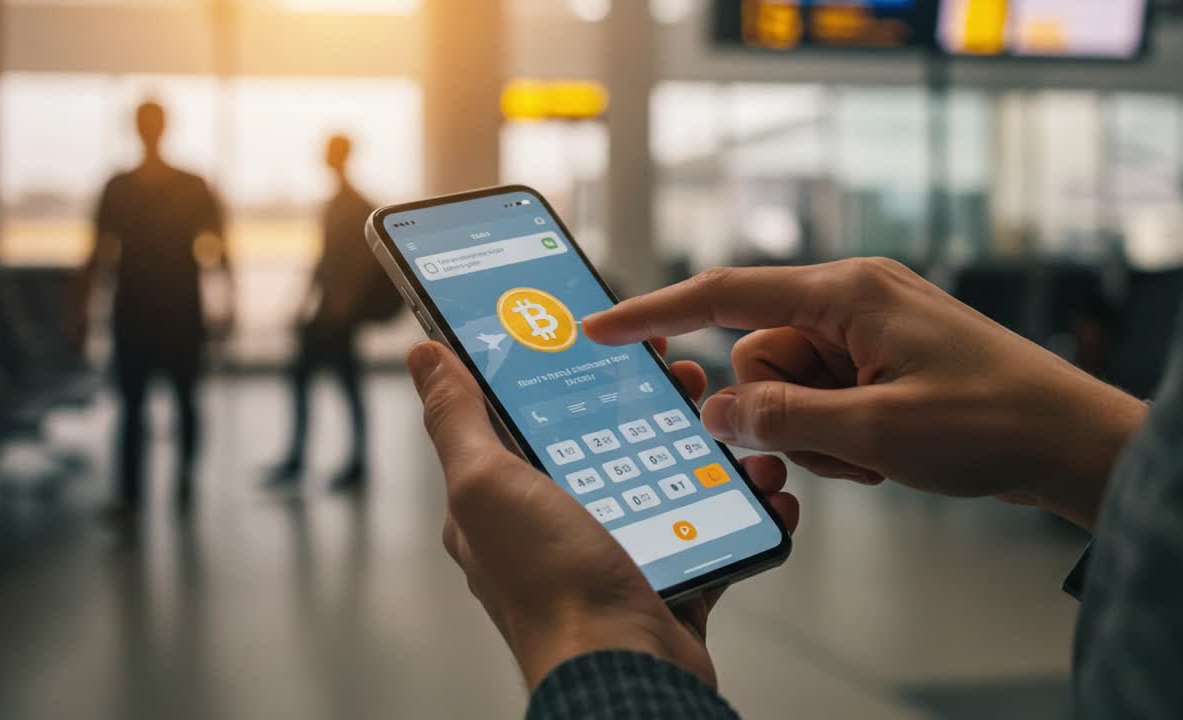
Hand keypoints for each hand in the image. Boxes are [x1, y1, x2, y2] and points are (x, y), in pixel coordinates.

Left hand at [408, 339, 798, 689]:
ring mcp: (611, 550)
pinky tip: (759, 483)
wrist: (627, 672)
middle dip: (642, 399)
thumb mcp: (487, 485)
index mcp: (501, 498)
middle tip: (679, 371)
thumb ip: (457, 419)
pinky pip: (704, 527)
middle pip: (601, 438)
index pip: (524, 413)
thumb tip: (423, 357)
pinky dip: (736, 503)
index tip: (599, 331)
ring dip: (697, 444)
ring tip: (725, 420)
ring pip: (659, 476)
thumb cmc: (551, 588)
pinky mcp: (663, 576)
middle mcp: (553, 524)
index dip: (559, 367)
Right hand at [583, 260, 1147, 529]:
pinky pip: (822, 395)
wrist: (1072, 441)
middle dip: (780, 410)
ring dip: (815, 430)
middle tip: (841, 444)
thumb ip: (783, 419)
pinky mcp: (880, 357)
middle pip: (756, 356)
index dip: (655, 312)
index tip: (602, 327)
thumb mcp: (875, 433)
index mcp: (844, 292)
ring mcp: (867, 328)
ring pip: (787, 384)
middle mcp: (850, 298)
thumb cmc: (993, 423)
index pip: (724, 295)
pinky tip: (886, 449)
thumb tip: (719, 411)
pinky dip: (838, 432)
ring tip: (876, 451)